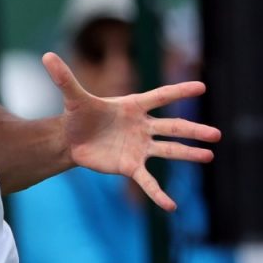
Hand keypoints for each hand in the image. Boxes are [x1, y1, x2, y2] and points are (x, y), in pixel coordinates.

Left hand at [42, 51, 221, 210]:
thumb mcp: (72, 97)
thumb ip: (64, 78)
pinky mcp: (130, 166)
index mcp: (133, 106)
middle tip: (216, 134)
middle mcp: (142, 127)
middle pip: (173, 127)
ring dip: (188, 154)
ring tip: (209, 155)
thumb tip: (46, 55)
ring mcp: (139, 147)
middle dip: (193, 131)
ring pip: (168, 151)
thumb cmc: (79, 115)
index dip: (178, 91)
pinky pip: (148, 181)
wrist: (72, 140)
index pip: (160, 96)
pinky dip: (158, 194)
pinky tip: (171, 207)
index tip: (201, 87)